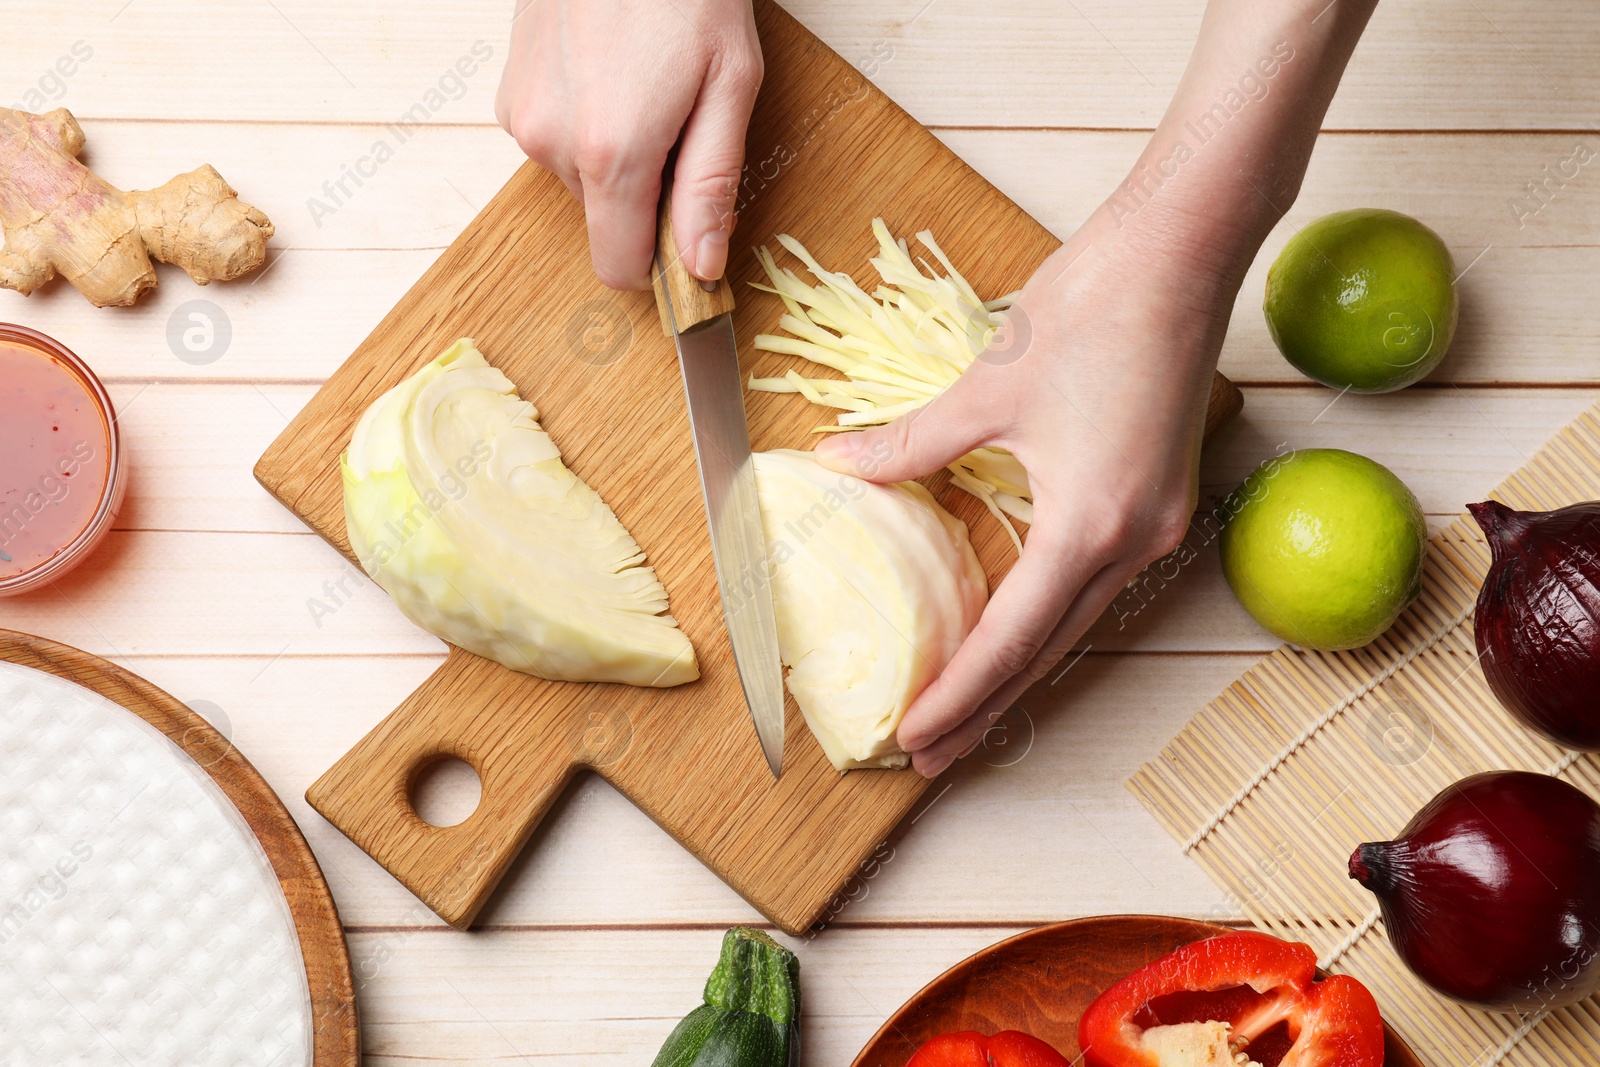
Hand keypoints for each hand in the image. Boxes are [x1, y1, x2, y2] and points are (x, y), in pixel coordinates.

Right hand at [495, 0, 761, 288]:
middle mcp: (554, 144)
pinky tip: (612, 76)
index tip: (691, 238)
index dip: (661, 266)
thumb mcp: (728, 88)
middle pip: (607, 223)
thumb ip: (710, 186)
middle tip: (681, 126)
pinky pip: (557, 145)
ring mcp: (524, 119)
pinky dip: (588, 128)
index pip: (620, 269)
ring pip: (582, 183)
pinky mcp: (510, 97)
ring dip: (619, 159)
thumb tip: (702, 267)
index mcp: (612, 153)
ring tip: (647, 89)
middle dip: (647, 196)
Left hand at [815, 207, 1232, 776]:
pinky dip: (1050, 617)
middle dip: (989, 707)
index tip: (913, 739)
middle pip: (1049, 651)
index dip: (959, 694)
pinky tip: (1015, 627)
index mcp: (1090, 526)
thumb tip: (837, 464)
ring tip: (967, 709)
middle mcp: (1134, 542)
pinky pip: (1097, 581)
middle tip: (932, 756)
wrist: (1184, 248)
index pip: (1010, 640)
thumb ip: (910, 444)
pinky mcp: (1163, 498)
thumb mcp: (987, 388)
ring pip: (1076, 622)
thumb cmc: (1093, 308)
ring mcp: (1158, 524)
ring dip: (1020, 668)